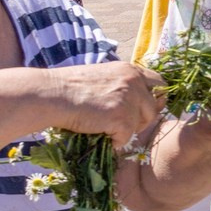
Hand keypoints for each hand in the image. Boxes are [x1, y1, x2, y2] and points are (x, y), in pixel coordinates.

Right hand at [40, 62, 166, 144]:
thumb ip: (122, 84)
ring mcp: (129, 99)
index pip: (159, 83)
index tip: (142, 110)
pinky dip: (114, 141)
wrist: (51, 94)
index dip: (153, 99)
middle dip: (142, 119)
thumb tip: (136, 102)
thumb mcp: (102, 76)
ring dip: (128, 130)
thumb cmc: (69, 87)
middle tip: (122, 124)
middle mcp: (134, 82)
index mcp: (130, 70)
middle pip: (154, 107)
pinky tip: (99, 133)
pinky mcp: (122, 118)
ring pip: (142, 123)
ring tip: (107, 128)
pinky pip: (126, 137)